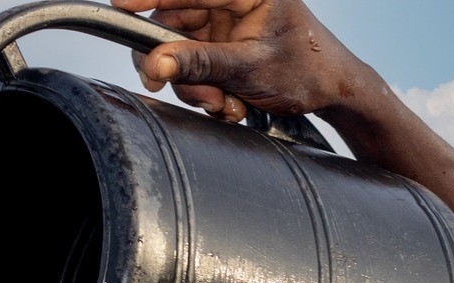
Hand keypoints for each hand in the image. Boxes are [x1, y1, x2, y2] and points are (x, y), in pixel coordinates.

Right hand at [110, 0, 378, 124]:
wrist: (332, 90)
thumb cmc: (306, 70)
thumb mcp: (249, 69)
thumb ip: (200, 64)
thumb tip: (154, 63)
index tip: (122, 6)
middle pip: (174, 22)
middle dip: (178, 64)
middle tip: (192, 93)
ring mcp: (224, 20)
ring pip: (179, 48)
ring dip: (194, 84)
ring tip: (225, 103)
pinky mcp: (221, 41)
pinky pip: (192, 62)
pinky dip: (204, 87)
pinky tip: (230, 101)